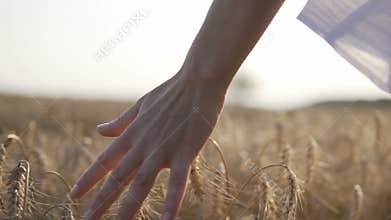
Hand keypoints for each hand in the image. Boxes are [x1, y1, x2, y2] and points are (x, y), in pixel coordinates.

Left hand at [69, 70, 225, 219]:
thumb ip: (121, 122)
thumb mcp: (141, 105)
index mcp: (133, 134)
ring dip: (128, 207)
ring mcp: (163, 149)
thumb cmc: (171, 93)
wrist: (198, 81)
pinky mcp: (185, 151)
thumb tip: (99, 130)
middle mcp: (143, 144)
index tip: (74, 195)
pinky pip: (178, 181)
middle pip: (118, 177)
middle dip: (101, 201)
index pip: (105, 161)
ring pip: (142, 183)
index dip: (89, 179)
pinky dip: (171, 202)